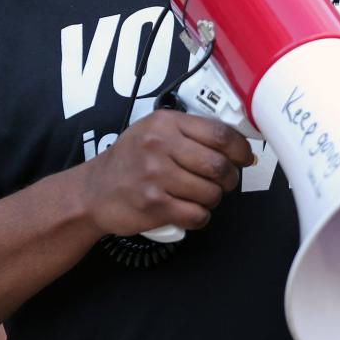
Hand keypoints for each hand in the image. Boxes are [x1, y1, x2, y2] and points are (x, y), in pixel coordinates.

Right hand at [81, 110, 254, 236]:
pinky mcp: (154, 205)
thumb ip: (189, 131)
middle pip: (218, 165)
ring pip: (211, 192)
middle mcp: (160, 146)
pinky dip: (200, 216)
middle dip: (230, 178)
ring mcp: (156, 176)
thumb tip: (233, 142)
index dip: (240, 148)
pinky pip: (196, 214)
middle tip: (226, 181)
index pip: (219, 133)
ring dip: (214, 198)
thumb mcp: (154, 130)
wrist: (94, 191)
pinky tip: (191, 210)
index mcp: (166, 123)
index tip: (245, 156)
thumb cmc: (129, 160)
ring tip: (202, 195)